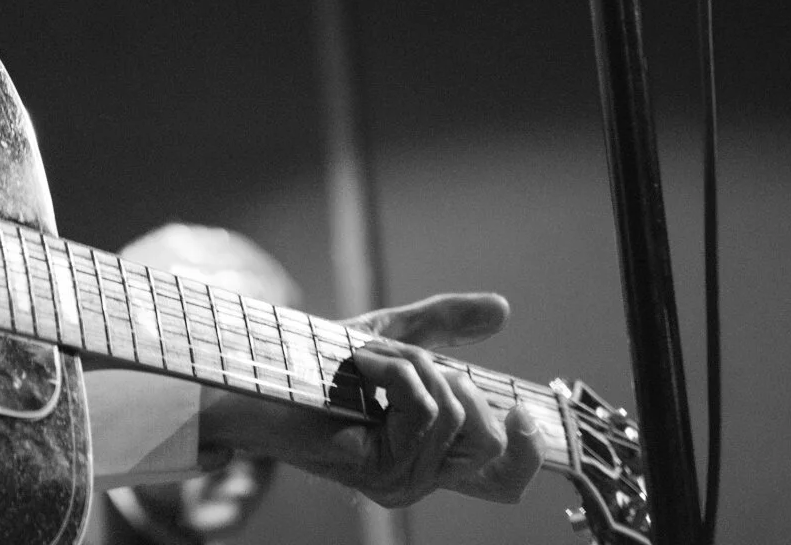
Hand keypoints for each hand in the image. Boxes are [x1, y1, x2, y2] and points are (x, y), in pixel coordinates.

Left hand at [199, 291, 542, 508]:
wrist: (260, 371)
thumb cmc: (316, 361)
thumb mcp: (392, 336)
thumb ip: (447, 325)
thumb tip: (502, 309)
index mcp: (431, 456)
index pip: (506, 481)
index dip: (530, 452)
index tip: (522, 408)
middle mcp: (420, 479)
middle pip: (488, 441)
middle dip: (456, 382)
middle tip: (405, 363)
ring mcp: (399, 480)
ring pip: (453, 414)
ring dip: (411, 365)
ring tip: (367, 361)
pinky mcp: (377, 469)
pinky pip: (423, 409)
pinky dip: (394, 370)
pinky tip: (360, 368)